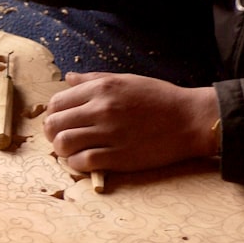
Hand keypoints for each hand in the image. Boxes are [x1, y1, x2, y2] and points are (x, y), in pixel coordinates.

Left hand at [42, 72, 219, 172]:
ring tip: (72, 150)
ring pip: (63, 144)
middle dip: (52, 133)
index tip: (61, 120)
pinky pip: (82, 162)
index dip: (53, 114)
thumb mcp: (126, 80)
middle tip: (62, 137)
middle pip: (54, 124)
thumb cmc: (159, 98)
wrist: (190, 120)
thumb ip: (93, 79)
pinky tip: (85, 160)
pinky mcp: (119, 157)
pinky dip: (77, 163)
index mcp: (101, 89)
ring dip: (62, 150)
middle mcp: (101, 110)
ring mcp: (109, 134)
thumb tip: (68, 78)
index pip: (56, 103)